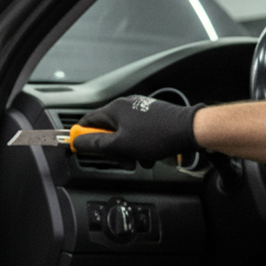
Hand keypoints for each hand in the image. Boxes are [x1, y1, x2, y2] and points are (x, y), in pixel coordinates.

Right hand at [74, 95, 202, 166]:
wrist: (189, 129)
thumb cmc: (156, 135)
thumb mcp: (119, 145)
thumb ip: (95, 144)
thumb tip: (76, 142)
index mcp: (114, 109)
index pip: (86, 121)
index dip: (82, 137)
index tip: (84, 149)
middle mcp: (125, 105)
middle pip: (106, 130)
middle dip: (112, 148)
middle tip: (121, 160)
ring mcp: (139, 109)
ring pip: (122, 134)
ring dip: (127, 150)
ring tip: (139, 158)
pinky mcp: (151, 115)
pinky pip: (136, 132)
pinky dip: (138, 145)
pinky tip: (148, 154)